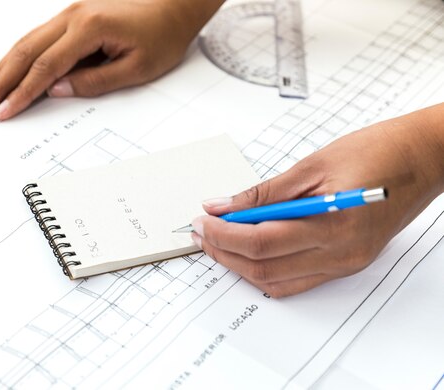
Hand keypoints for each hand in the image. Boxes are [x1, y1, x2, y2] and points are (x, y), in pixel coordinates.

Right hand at [0, 0, 222, 120]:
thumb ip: (95, 81)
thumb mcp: (137, 67)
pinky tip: (6, 70)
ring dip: (2, 67)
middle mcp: (72, 16)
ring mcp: (70, 13)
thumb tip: (58, 91)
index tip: (4, 112)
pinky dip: (18, 56)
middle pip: (25, 51)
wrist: (175, 4)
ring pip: (26, 41)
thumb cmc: (163, 33)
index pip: (45, 67)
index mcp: (88, 27)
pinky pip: (37, 37)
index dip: (21, 93)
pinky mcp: (72, 16)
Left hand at [191, 105, 443, 296]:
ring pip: (276, 280)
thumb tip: (222, 205)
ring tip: (217, 240)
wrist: (424, 159)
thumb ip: (263, 192)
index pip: (260, 241)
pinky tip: (247, 251)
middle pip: (263, 266)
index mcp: (332, 223)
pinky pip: (295, 280)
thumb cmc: (376, 151)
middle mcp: (340, 253)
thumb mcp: (311, 163)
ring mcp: (345, 263)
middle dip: (223, 251)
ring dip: (240, 265)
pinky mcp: (346, 264)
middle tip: (200, 231)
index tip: (201, 220)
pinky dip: (265, 270)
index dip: (222, 234)